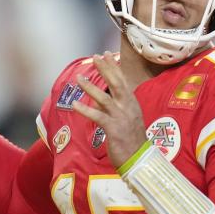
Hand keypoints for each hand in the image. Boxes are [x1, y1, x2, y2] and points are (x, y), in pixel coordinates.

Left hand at [72, 52, 147, 167]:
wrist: (139, 159)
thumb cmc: (131, 141)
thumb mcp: (123, 120)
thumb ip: (110, 108)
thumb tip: (97, 99)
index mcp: (132, 104)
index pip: (123, 81)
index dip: (114, 67)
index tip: (106, 54)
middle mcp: (128, 108)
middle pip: (116, 84)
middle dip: (106, 69)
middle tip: (96, 56)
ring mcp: (122, 118)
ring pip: (105, 99)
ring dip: (91, 88)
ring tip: (79, 79)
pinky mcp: (114, 129)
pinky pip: (98, 117)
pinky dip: (86, 110)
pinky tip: (75, 105)